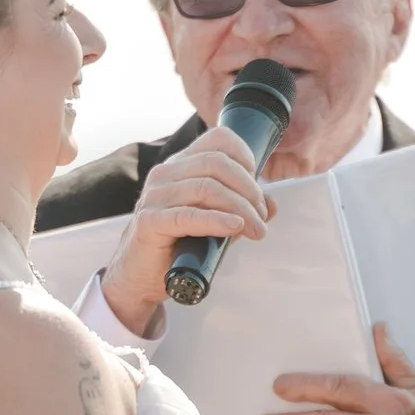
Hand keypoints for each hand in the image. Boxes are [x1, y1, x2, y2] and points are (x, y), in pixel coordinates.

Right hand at [102, 125, 277, 336]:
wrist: (141, 275)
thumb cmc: (177, 245)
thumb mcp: (215, 222)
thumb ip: (241, 210)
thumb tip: (273, 206)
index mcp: (181, 165)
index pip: (218, 139)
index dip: (246, 157)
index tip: (258, 188)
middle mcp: (166, 173)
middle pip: (217, 163)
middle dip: (249, 190)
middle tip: (261, 217)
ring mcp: (155, 196)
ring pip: (207, 188)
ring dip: (241, 209)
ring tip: (255, 230)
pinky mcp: (150, 221)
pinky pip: (188, 215)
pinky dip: (217, 221)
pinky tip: (235, 228)